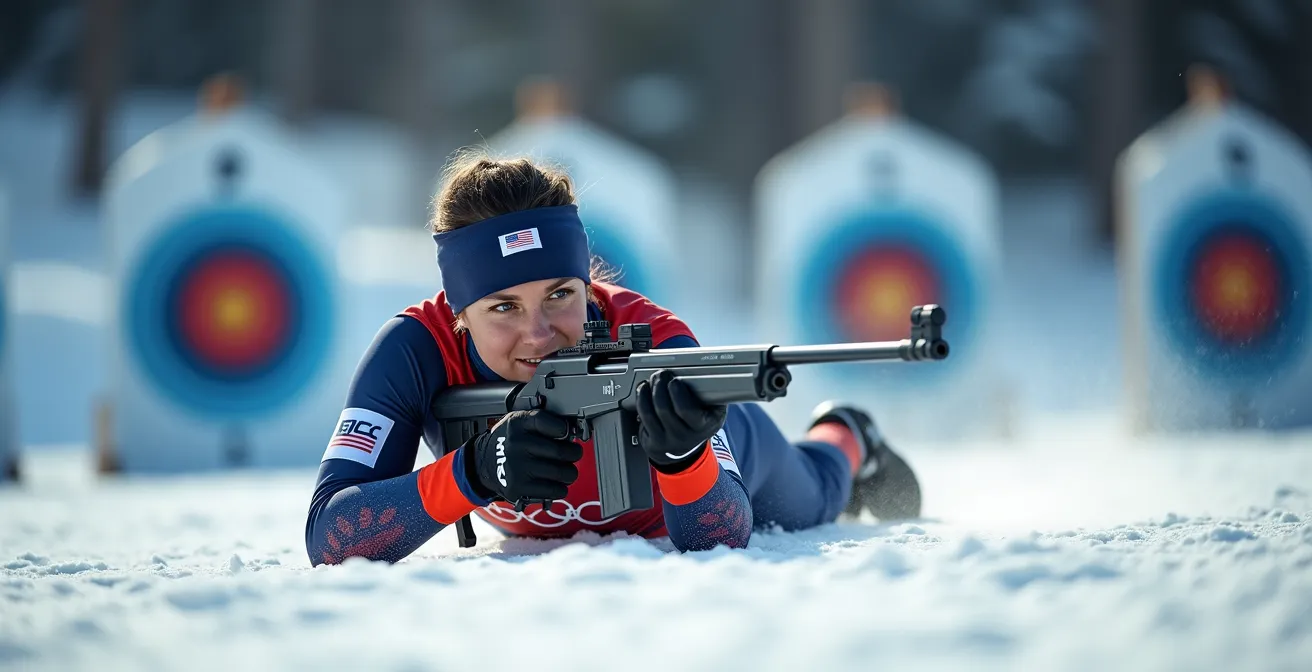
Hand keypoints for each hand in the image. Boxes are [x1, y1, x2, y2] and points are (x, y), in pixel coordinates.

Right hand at [464, 410, 582, 503]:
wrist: (483, 462)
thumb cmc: (509, 441)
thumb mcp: (519, 422)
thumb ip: (542, 422)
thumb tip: (572, 430)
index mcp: (518, 424)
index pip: (549, 423)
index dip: (564, 428)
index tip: (567, 432)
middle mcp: (517, 445)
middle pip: (562, 452)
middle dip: (574, 453)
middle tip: (573, 453)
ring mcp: (518, 468)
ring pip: (562, 473)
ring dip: (569, 472)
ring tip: (564, 469)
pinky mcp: (519, 488)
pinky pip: (555, 490)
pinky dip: (560, 488)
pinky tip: (554, 482)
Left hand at [634, 370, 727, 473]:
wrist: (685, 449)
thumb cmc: (699, 423)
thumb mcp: (713, 411)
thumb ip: (712, 394)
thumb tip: (702, 371)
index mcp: (704, 426)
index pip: (687, 411)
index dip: (677, 393)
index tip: (675, 381)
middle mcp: (685, 436)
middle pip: (665, 409)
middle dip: (660, 386)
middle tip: (661, 374)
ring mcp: (667, 440)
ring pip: (650, 413)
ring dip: (648, 392)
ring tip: (651, 381)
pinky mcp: (653, 441)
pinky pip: (643, 417)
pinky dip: (641, 400)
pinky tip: (644, 391)